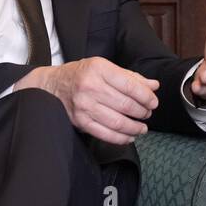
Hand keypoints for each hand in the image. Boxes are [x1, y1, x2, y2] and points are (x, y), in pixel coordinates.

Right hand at [14, 59, 158, 145]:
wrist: (51, 85)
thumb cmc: (81, 75)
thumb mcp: (104, 68)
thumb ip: (130, 77)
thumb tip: (154, 85)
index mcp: (99, 68)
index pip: (130, 86)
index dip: (147, 97)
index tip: (153, 102)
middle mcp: (90, 86)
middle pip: (126, 105)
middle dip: (142, 112)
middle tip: (147, 113)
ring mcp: (84, 105)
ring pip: (118, 122)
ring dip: (135, 127)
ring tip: (142, 127)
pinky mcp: (80, 121)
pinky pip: (106, 134)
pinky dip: (121, 138)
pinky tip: (129, 136)